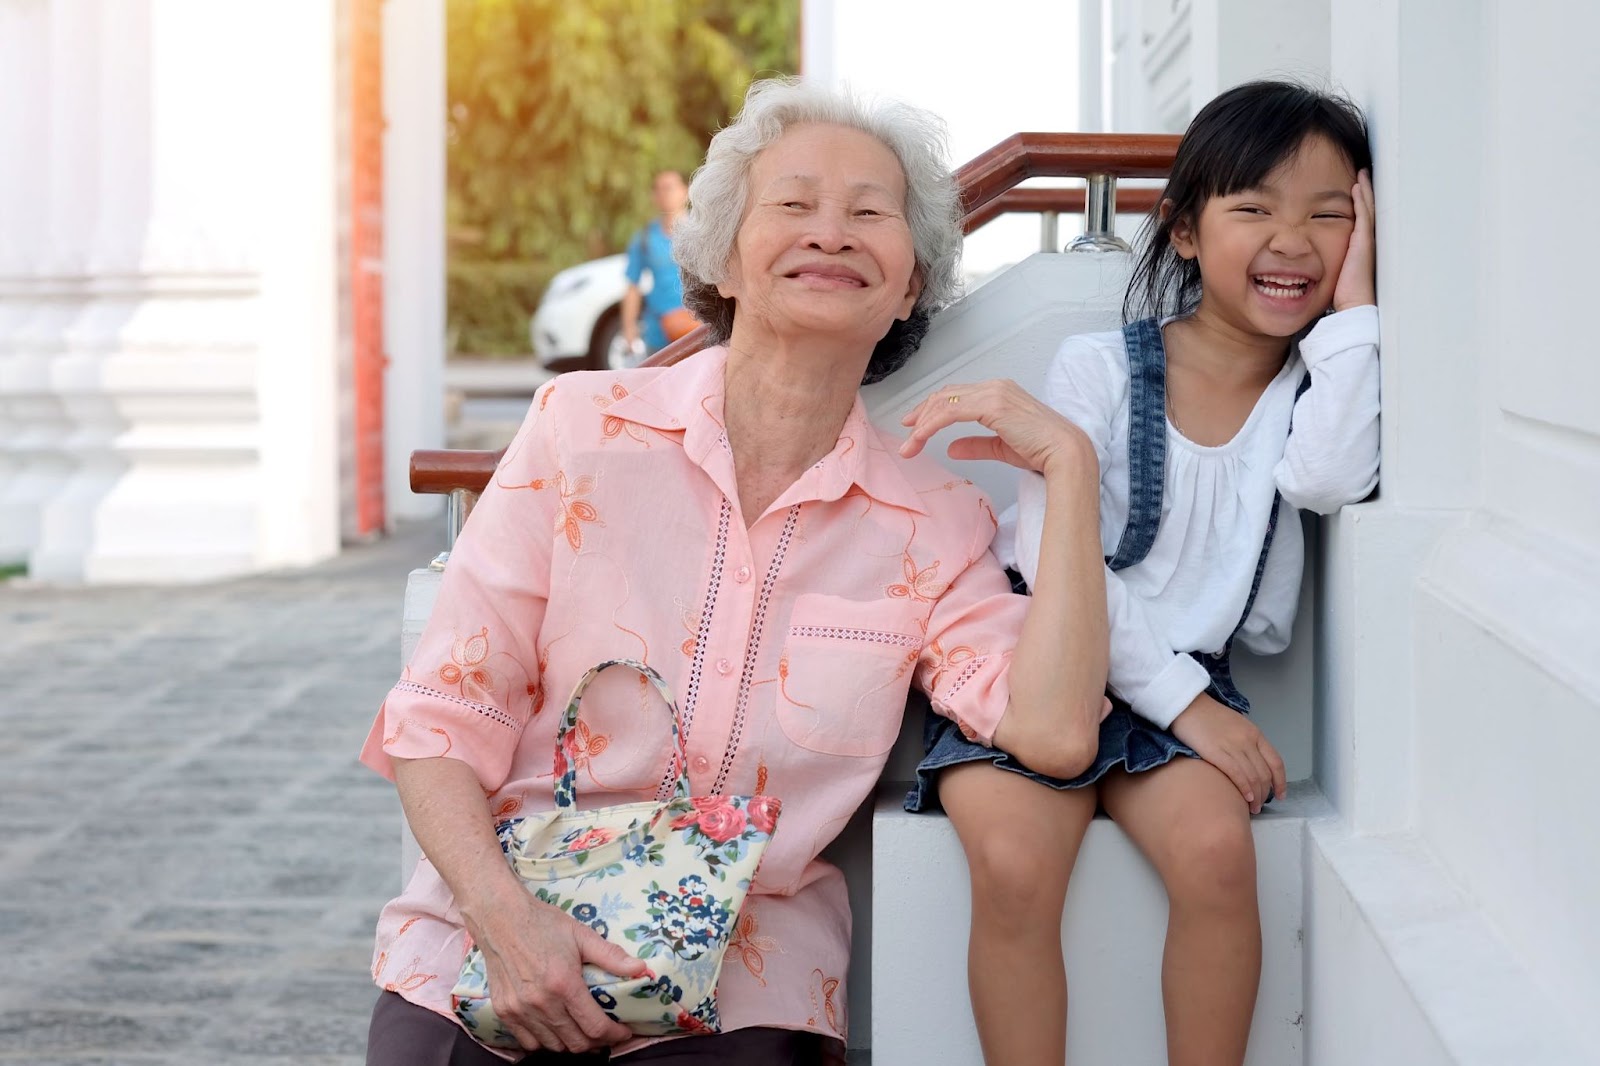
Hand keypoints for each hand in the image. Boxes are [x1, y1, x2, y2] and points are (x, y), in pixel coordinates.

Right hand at [465, 887, 646, 1051]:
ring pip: (553, 1047)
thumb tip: (642, 968)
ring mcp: (520, 1010)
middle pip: (575, 1043)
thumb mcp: (581, 935)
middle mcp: (541, 1003)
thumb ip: (612, 956)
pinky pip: (528, 1042)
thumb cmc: (543, 924)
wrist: (500, 918)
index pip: (595, 1027)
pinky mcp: (504, 1012)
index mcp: (564, 984)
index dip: (614, 1035)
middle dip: (596, 1042)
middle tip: (606, 1032)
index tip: (623, 1032)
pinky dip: (546, 1042)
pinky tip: (556, 1030)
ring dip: (572, 1044)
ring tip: (583, 1032)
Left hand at [899, 379, 1095, 479]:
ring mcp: (994, 393)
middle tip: (906, 432)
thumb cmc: (1041, 451)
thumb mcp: (1001, 447)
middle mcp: (996, 387)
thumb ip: (975, 445)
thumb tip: (951, 448)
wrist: (1064, 453)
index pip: (958, 395)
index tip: (916, 424)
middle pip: (947, 394)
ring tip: (910, 443)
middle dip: (922, 413)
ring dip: (923, 423)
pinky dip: (931, 425)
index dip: (934, 408)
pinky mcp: (992, 405)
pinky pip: (951, 412)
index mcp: (1000, 392)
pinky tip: (921, 437)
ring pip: (945, 402)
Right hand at [1169, 693, 1286, 814]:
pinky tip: (1245, 798)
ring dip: (1255, 796)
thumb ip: (1245, 741)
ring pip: (1253, 777)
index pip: (1275, 762)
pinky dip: (1244, 788)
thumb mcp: (1235, 724)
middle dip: (1265, 794)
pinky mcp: (1216, 752)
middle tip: (1260, 806)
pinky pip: (1237, 774)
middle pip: (1264, 773)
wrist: (1186, 704)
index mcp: (1254, 733)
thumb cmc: (1207, 715)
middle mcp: (1248, 740)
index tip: (1279, 795)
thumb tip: (1249, 761)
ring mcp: (1233, 746)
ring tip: (1252, 808)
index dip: (1280, 782)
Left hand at [1332, 169, 1374, 311]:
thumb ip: (1334, 261)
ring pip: (1369, 209)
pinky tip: (1358, 186)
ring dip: (1366, 190)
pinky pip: (1364, 215)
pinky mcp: (1364, 242)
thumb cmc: (1345, 295)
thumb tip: (1316, 260)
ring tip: (1363, 174)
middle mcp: (1369, 242)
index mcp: (1364, 249)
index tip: (1358, 188)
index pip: (1365, 220)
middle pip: (1370, 210)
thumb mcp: (1338, 273)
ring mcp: (1369, 241)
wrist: (1354, 306)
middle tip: (1365, 174)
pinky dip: (1362, 199)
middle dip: (1368, 192)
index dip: (1363, 203)